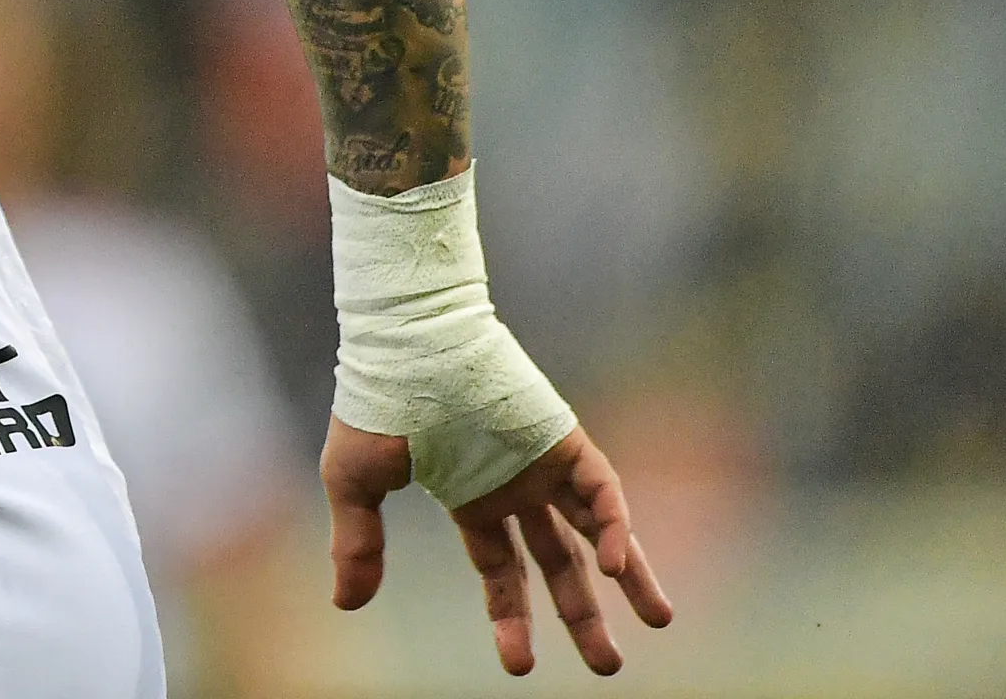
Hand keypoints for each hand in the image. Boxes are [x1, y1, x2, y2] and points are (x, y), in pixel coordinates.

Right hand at [324, 416, 674, 675]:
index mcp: (471, 498)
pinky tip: (612, 566)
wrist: (402, 339)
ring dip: (629, 573)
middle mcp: (515, 486)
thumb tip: (345, 604)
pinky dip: (612, 526)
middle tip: (608, 665)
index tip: (518, 666)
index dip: (511, 618)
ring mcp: (542, 463)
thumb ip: (358, 543)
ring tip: (660, 620)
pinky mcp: (563, 438)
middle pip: (559, 561)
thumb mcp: (355, 482)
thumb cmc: (375, 402)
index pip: (502, 570)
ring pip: (597, 528)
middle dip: (582, 612)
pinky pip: (601, 489)